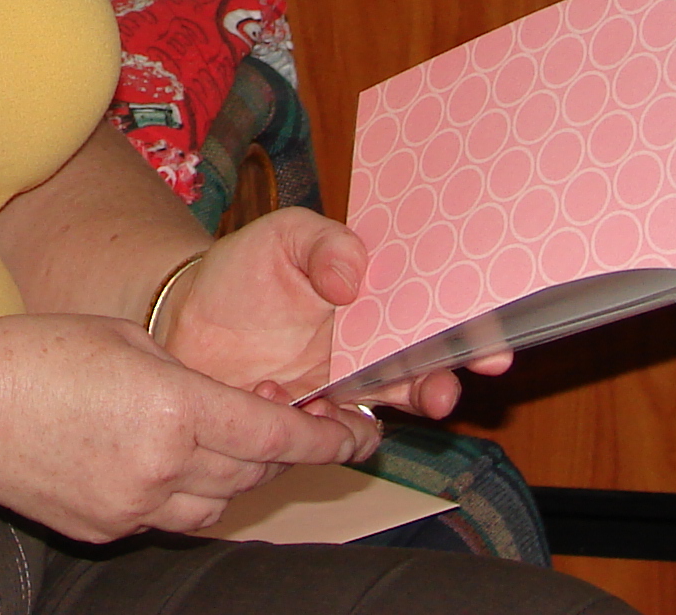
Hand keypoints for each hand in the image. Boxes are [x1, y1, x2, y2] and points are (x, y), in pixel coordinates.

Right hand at [0, 312, 366, 541]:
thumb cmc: (36, 353)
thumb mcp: (126, 338)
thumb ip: (186, 374)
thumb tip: (225, 402)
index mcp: (175, 406)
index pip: (274, 431)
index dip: (324, 436)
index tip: (356, 435)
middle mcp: (164, 465)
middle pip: (253, 469)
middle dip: (281, 448)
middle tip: (299, 424)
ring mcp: (135, 505)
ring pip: (218, 502)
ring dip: (235, 474)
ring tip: (225, 439)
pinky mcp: (108, 529)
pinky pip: (170, 515)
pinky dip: (183, 490)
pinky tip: (160, 458)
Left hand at [158, 209, 509, 423]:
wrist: (184, 317)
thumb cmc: (244, 270)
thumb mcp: (285, 236)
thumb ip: (325, 244)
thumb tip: (352, 278)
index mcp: (380, 304)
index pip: (438, 320)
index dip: (472, 335)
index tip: (491, 349)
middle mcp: (371, 354)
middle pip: (424, 377)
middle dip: (441, 388)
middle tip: (439, 393)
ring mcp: (340, 393)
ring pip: (382, 418)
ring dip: (372, 419)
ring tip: (335, 396)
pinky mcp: (306, 423)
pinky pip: (330, 440)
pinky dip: (319, 431)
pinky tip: (283, 400)